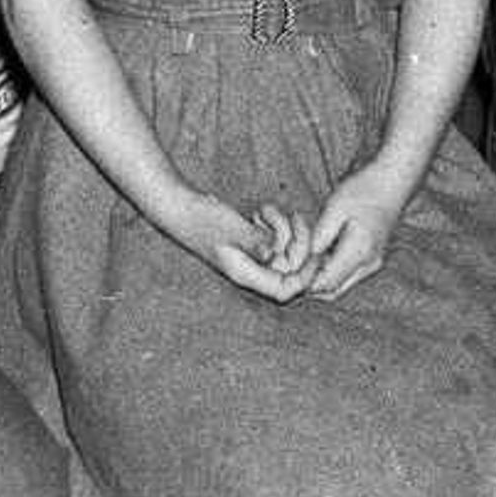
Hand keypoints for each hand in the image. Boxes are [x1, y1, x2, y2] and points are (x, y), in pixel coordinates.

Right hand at [169, 190, 313, 301]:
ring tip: (264, 212)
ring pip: (284, 249)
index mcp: (245, 275)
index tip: (317, 254)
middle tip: (296, 217)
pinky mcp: (249, 240)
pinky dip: (273, 222)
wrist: (177, 206)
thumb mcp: (231, 228)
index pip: (285, 291)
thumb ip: (256, 242)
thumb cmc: (201, 219)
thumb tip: (276, 255)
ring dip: (284, 227)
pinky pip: (274, 237)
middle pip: (290, 267)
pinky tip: (258, 211)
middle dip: (299, 242)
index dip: (306, 277)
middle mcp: (251, 269)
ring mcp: (250, 254)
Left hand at [299, 172, 407, 300]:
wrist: (391, 182)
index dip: (304, 281)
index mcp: (359, 251)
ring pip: (339, 286)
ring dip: (319, 279)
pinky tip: (319, 255)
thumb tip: (305, 258)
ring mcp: (372, 264)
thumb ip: (320, 235)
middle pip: (332, 290)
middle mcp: (369, 264)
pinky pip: (347, 277)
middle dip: (309, 284)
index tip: (288, 268)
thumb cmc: (363, 189)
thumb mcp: (335, 207)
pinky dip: (330, 272)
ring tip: (303, 259)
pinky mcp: (372, 261)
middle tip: (292, 266)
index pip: (326, 282)